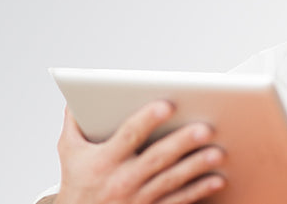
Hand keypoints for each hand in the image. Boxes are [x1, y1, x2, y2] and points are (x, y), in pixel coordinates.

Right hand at [54, 100, 225, 203]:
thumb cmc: (77, 182)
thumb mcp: (69, 150)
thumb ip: (74, 121)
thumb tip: (77, 94)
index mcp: (104, 160)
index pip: (129, 135)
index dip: (148, 119)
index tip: (168, 105)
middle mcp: (123, 180)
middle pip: (157, 158)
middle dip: (182, 142)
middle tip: (205, 128)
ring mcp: (139, 199)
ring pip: (172, 180)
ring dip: (196, 167)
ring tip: (217, 153)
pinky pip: (178, 201)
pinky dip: (199, 191)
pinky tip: (216, 180)